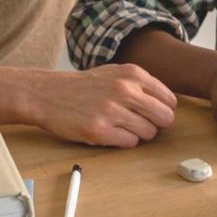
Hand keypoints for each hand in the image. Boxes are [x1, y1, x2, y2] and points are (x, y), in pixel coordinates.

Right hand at [22, 64, 177, 147]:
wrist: (46, 94)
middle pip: (165, 118)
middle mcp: (125, 90)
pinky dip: (124, 141)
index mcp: (133, 74)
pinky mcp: (100, 130)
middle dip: (156, 124)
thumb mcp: (115, 73)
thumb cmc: (84, 86)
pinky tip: (111, 132)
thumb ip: (141, 84)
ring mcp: (112, 111)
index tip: (153, 113)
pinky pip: (130, 143)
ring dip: (138, 134)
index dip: (164, 110)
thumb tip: (168, 103)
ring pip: (149, 133)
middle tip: (141, 123)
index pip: (169, 100)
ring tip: (121, 126)